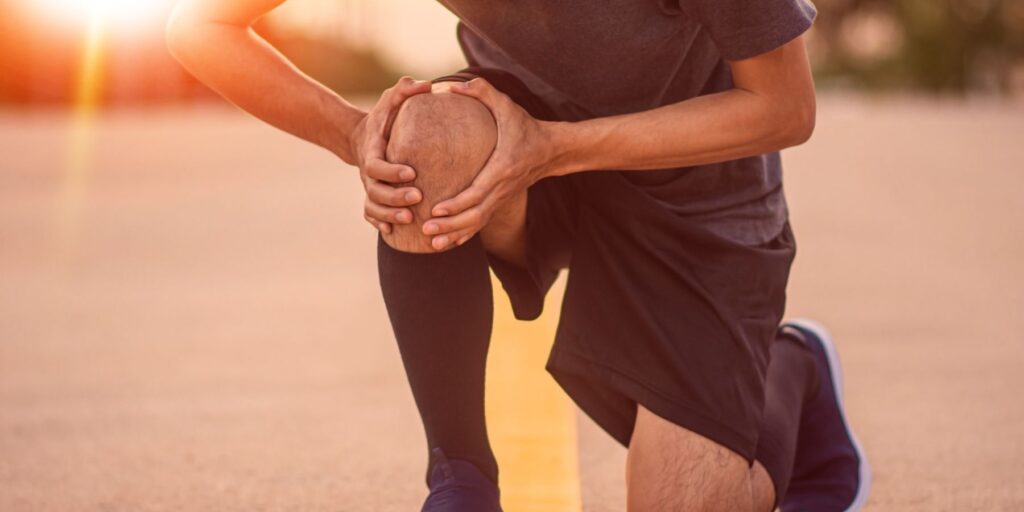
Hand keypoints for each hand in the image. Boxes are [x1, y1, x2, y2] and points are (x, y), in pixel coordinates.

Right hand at [350, 76, 432, 233]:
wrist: (363, 136)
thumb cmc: (384, 117)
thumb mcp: (391, 99)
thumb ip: (405, 90)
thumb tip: (426, 85)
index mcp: (372, 151)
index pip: (377, 165)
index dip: (392, 172)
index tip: (412, 173)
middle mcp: (368, 172)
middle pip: (375, 190)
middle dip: (395, 197)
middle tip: (417, 198)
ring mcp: (369, 185)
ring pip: (372, 205)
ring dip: (389, 213)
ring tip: (409, 219)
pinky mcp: (372, 195)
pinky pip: (369, 214)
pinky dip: (379, 222)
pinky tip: (392, 231)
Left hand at [423, 78, 557, 249]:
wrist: (551, 149)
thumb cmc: (525, 126)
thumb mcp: (506, 105)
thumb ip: (481, 91)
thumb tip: (451, 86)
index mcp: (502, 167)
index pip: (478, 191)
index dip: (457, 203)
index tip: (436, 209)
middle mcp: (502, 188)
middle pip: (475, 214)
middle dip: (450, 225)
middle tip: (426, 230)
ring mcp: (502, 198)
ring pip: (477, 224)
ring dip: (455, 235)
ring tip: (432, 244)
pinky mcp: (500, 202)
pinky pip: (481, 223)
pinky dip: (465, 235)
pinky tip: (448, 243)